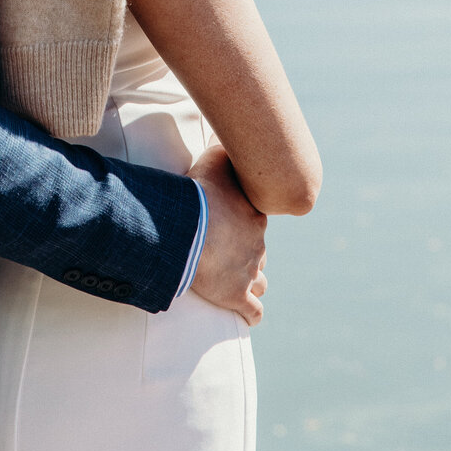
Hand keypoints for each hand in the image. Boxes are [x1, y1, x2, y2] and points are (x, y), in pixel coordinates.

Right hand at [188, 143, 267, 325]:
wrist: (189, 230)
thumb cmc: (199, 193)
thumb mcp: (213, 160)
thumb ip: (221, 150)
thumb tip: (226, 136)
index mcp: (254, 216)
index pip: (256, 221)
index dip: (244, 223)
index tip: (228, 222)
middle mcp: (257, 244)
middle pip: (258, 251)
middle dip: (247, 253)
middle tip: (225, 251)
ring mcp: (249, 272)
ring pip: (260, 281)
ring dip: (252, 281)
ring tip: (237, 281)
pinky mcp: (237, 296)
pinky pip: (254, 311)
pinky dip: (252, 313)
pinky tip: (246, 314)